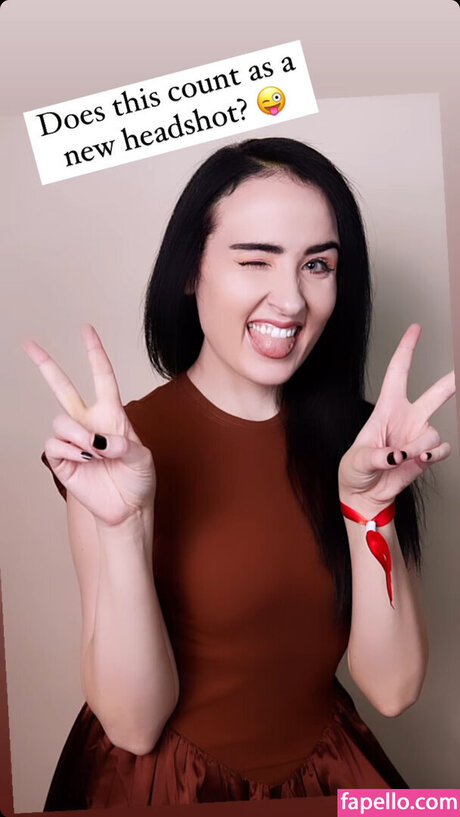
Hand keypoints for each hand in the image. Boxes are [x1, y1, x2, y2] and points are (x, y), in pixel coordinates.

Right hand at [23, 324, 154, 525]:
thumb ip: (126, 445)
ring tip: (94, 451)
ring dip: (77, 434)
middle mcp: (89, 423)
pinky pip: (54, 445)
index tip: (86, 330)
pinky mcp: (61, 460)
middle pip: (62, 388)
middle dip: (46, 366)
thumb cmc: (138, 479)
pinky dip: (71, 451)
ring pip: (60, 421)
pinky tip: (86, 460)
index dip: (94, 353)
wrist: (128, 508)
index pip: (102, 377)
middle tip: (29, 345)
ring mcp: (74, 441)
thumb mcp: (143, 458)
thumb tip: (100, 441)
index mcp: (112, 414)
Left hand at [338, 324, 454, 516]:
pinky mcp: (425, 455)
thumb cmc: (354, 470)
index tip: (416, 328)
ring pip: (434, 431)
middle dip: (452, 382)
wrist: (364, 494)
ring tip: (403, 457)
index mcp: (386, 408)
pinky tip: (423, 459)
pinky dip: (435, 455)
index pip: (398, 371)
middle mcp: (407, 418)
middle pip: (436, 393)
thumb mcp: (357, 459)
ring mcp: (418, 436)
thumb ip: (378, 456)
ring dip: (420, 446)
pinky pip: (441, 449)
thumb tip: (399, 455)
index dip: (407, 348)